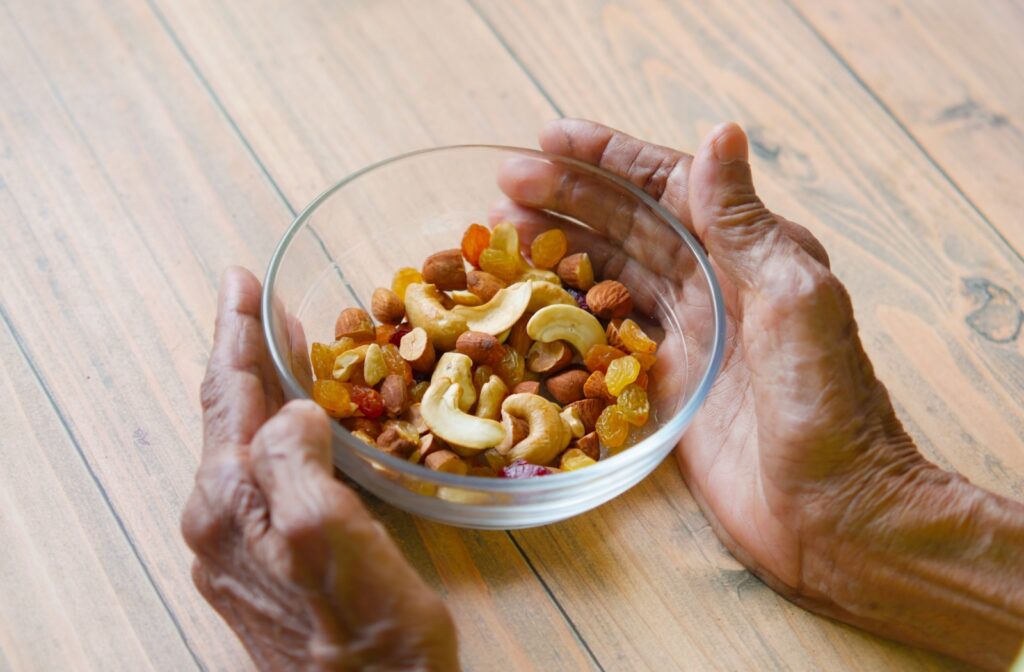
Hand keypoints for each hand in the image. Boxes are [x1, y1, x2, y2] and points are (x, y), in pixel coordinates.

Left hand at [182, 267, 457, 670]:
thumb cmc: (366, 634)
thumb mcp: (331, 538)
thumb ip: (295, 463)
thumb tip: (292, 411)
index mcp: (230, 502)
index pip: (228, 394)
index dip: (238, 331)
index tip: (242, 278)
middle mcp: (221, 519)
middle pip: (228, 412)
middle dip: (245, 349)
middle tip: (260, 297)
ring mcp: (239, 543)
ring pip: (245, 440)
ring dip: (262, 385)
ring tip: (279, 340)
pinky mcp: (265, 560)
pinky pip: (264, 471)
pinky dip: (278, 426)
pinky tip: (299, 416)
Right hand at [498, 119, 1023, 668]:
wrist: (833, 510)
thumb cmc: (827, 405)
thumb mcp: (792, 299)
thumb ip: (744, 223)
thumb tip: (718, 130)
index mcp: (752, 251)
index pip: (671, 185)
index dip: (610, 159)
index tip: (550, 139)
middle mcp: (716, 283)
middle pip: (629, 225)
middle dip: (567, 199)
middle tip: (503, 187)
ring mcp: (687, 334)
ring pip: (610, 274)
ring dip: (558, 248)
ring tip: (500, 231)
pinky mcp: (664, 382)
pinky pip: (605, 334)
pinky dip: (566, 313)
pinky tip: (528, 300)